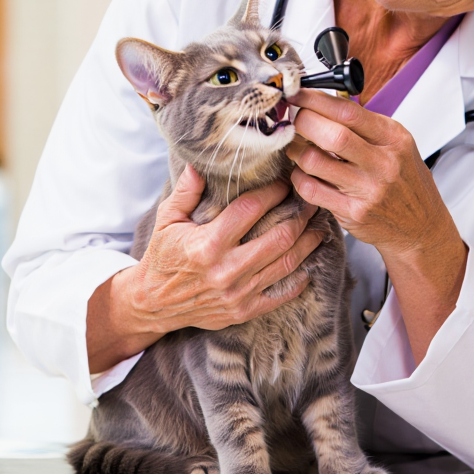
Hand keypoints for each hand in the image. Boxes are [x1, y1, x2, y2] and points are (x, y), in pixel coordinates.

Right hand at [88, 166, 324, 371]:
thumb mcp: (167, 219)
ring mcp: (237, 293)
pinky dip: (300, 278)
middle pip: (279, 237)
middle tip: (312, 201)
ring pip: (287, 264)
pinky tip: (308, 262)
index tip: (285, 181)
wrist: (154, 303)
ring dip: (308, 243)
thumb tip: (201, 162)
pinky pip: (282, 294)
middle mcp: (226, 269)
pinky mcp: (244, 310)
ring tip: (319, 226)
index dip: (273, 192)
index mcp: (207, 244)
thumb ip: (186, 191)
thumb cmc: (162, 256)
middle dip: (301, 216)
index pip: (250, 210)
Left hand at [285, 89, 454, 254]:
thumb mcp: (397, 145)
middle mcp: (383, 163)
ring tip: (296, 146)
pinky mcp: (354, 213)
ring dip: (296, 150)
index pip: (348, 111)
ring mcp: (368, 190)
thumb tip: (322, 103)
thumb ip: (365, 126)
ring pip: (314, 162)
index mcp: (393, 139)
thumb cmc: (405, 182)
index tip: (298, 93)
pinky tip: (303, 172)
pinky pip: (311, 189)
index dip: (316, 100)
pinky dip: (299, 176)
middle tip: (293, 120)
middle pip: (331, 135)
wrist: (421, 226)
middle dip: (303, 122)